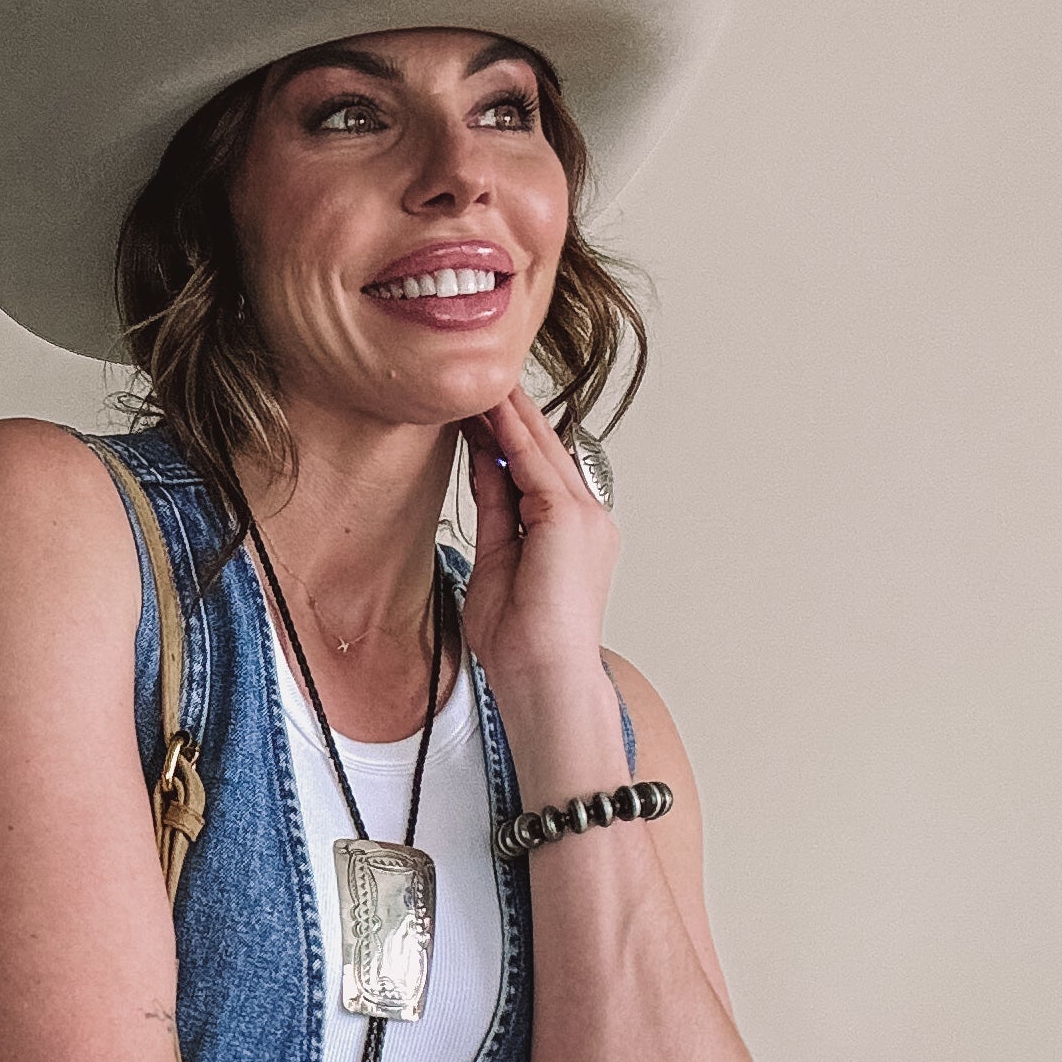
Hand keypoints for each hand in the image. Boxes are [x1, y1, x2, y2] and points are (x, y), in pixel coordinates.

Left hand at [458, 393, 620, 693]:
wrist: (544, 681)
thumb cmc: (521, 645)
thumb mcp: (496, 561)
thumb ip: (494, 511)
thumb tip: (481, 468)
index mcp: (572, 534)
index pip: (535, 471)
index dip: (504, 439)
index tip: (475, 413)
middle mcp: (586, 519)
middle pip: (543, 451)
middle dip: (510, 416)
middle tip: (477, 380)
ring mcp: (584, 516)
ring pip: (541, 449)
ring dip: (509, 414)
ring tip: (478, 381)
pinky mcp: (570, 519)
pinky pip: (534, 464)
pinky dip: (510, 434)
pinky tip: (488, 410)